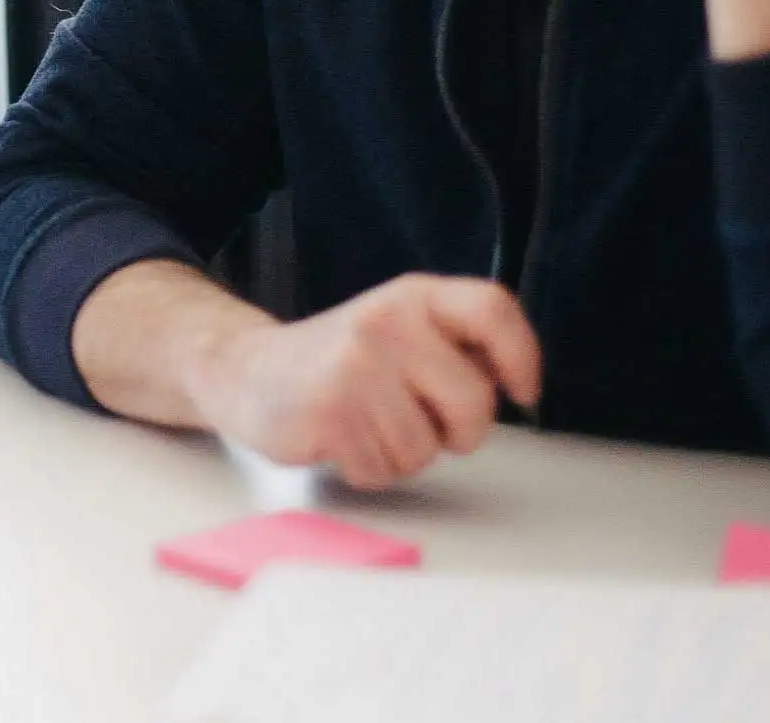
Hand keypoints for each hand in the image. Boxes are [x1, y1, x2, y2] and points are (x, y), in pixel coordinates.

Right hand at [186, 275, 540, 488]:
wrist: (247, 371)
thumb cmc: (339, 362)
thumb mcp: (399, 331)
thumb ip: (453, 347)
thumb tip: (507, 383)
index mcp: (413, 297)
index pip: (492, 309)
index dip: (522, 355)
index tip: (521, 392)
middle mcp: (387, 323)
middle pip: (474, 403)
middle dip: (458, 432)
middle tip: (420, 421)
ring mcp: (356, 366)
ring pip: (426, 448)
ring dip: (402, 453)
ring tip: (365, 424)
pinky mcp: (329, 412)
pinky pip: (384, 471)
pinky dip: (368, 469)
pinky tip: (341, 439)